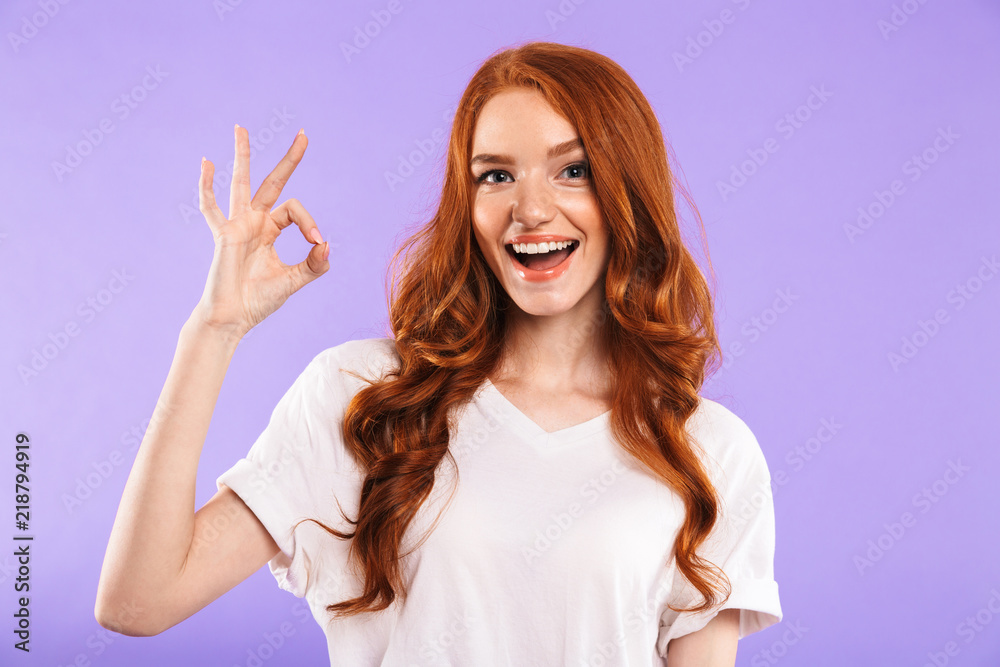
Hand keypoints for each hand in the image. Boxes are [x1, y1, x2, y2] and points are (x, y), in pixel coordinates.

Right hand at [192, 124, 328, 338]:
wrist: (233, 318)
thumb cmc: (258, 300)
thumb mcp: (293, 281)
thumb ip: (313, 265)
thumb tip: (325, 243)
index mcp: (270, 230)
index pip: (295, 210)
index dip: (309, 222)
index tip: (316, 242)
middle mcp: (254, 221)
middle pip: (272, 182)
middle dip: (289, 160)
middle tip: (303, 134)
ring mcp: (237, 225)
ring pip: (241, 183)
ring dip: (242, 155)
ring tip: (241, 128)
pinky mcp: (223, 235)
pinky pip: (211, 208)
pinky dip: (207, 186)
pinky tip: (206, 163)